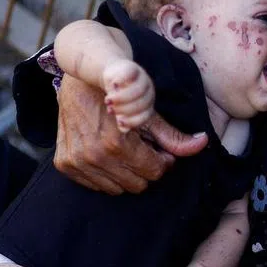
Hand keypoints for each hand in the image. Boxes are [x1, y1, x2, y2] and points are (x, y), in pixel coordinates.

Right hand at [54, 75, 207, 194]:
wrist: (80, 78)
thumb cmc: (119, 94)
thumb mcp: (148, 112)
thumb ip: (173, 135)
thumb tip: (201, 144)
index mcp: (117, 144)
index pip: (154, 172)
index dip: (162, 161)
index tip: (159, 149)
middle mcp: (94, 156)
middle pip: (137, 184)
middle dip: (144, 168)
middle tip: (141, 148)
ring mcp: (77, 161)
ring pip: (116, 188)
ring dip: (124, 173)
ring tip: (123, 149)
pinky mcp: (65, 163)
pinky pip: (95, 185)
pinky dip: (104, 174)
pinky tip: (106, 153)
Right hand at [101, 59, 154, 131]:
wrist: (115, 73)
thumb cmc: (118, 95)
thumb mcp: (120, 108)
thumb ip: (122, 119)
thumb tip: (123, 130)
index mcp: (148, 103)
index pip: (146, 115)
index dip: (133, 121)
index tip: (119, 122)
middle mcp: (149, 91)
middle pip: (142, 103)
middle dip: (125, 109)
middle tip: (110, 110)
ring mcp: (143, 78)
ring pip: (137, 90)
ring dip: (121, 98)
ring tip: (107, 101)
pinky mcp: (133, 68)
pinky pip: (130, 75)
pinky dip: (122, 81)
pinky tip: (113, 85)